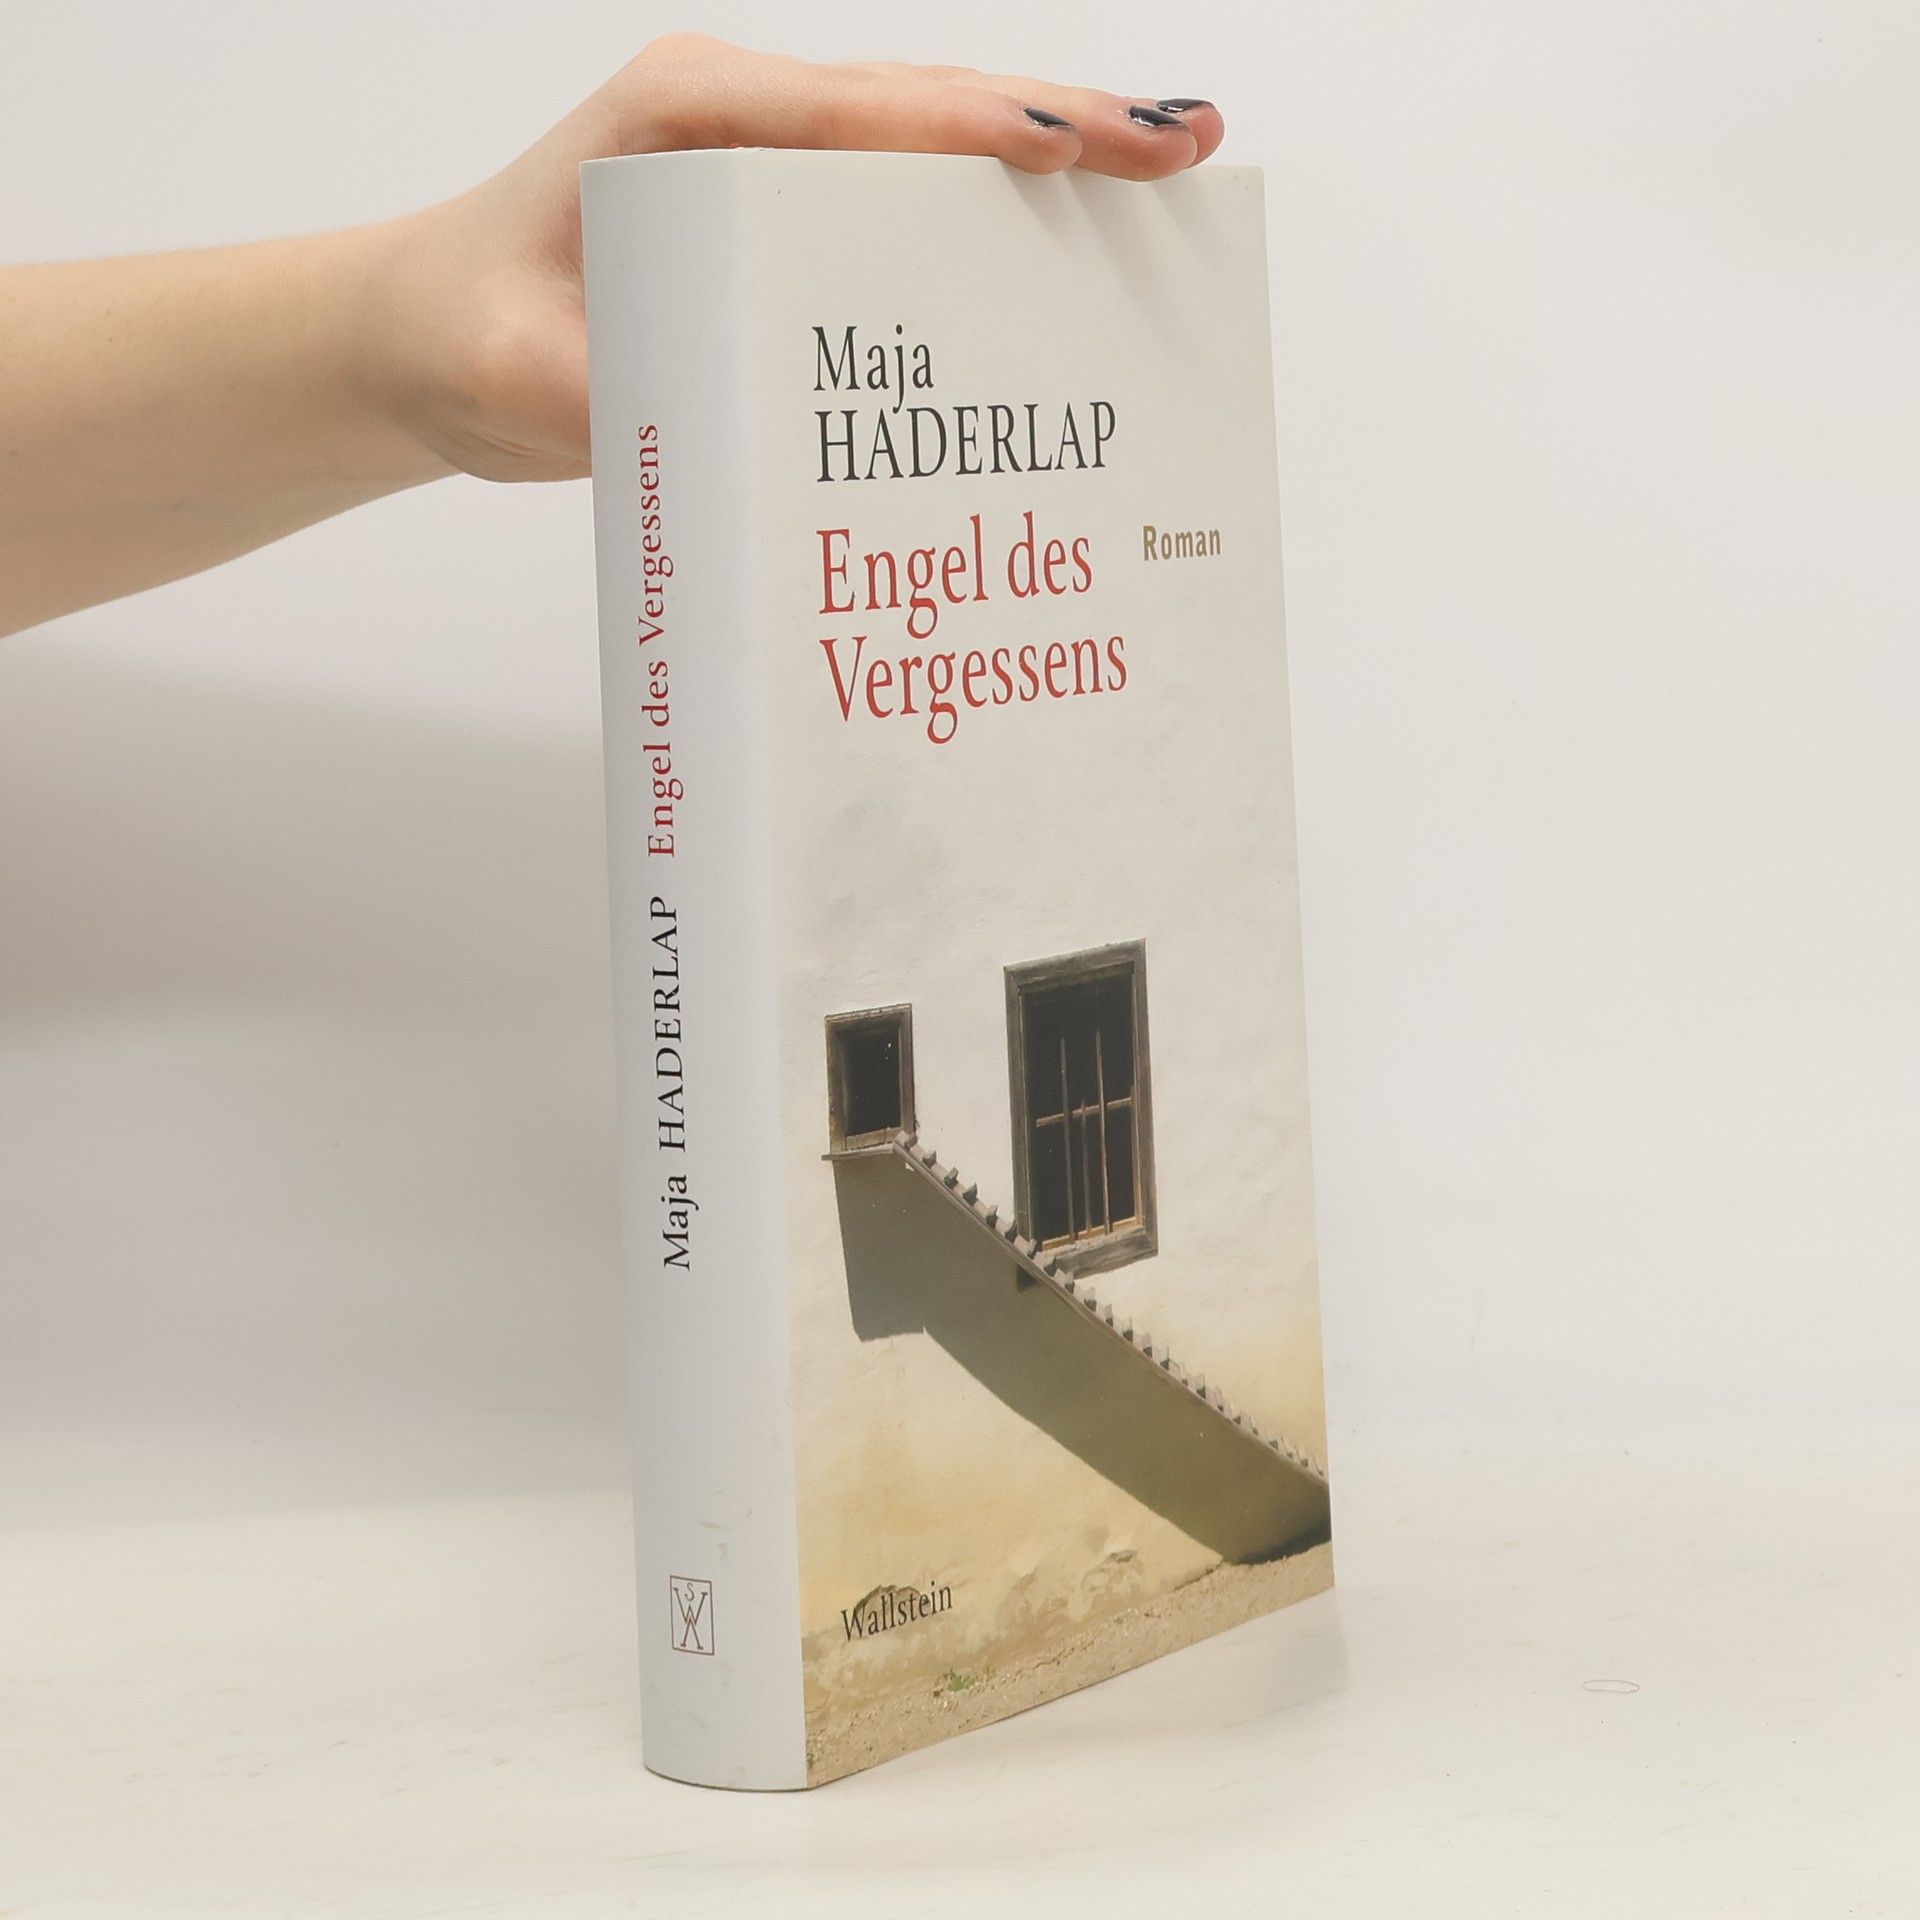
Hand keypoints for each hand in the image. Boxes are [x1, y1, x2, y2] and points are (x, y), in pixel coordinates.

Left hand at [362, 35, 1225, 485]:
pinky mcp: (780, 228)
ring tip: (1165, 179)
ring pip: (930, 153)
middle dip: (1062, 127)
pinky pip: (901, 215)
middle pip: (926, 110)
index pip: (853, 109)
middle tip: (1184, 147)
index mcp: (683, 120)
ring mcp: (767, 171)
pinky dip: (989, 229)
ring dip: (1049, 167)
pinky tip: (1066, 260)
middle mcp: (739, 125)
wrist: (429, 335)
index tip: (1072, 147)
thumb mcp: (524, 375)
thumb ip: (621, 390)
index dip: (971, 128)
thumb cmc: (468, 330)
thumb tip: (740, 422)